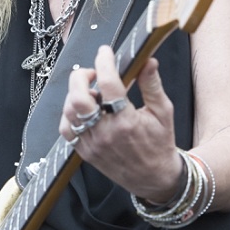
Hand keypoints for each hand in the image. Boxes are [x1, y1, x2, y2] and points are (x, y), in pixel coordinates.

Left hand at [59, 45, 182, 202]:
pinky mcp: (85, 152)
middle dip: (81, 77)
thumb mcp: (163, 111)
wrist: (153, 178)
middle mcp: (106, 133)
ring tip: (92, 93)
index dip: (105, 62)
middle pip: (78, 98)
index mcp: (127, 121)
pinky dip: (70, 115)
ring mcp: (93, 144)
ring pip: (69, 113)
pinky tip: (83, 110)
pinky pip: (67, 130)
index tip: (106, 52)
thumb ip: (152, 85)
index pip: (109, 84)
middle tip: (93, 73)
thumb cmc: (160, 144)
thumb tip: (147, 60)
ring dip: (76, 95)